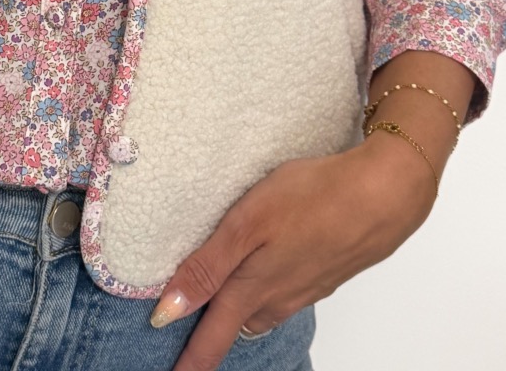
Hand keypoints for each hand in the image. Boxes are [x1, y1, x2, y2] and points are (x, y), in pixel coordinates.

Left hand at [152, 137, 437, 370]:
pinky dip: (266, 295)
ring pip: (263, 311)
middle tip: (191, 344)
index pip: (212, 337)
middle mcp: (279, 296)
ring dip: (240, 315)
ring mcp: (307, 287)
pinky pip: (286, 294)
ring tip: (220, 312)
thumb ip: (208, 266)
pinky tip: (265, 278)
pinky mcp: (326, 272)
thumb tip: (167, 312)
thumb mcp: (247, 224)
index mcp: (253, 288)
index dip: (191, 361)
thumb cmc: (311, 199)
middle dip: (213, 339)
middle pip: (238, 326)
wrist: (383, 195)